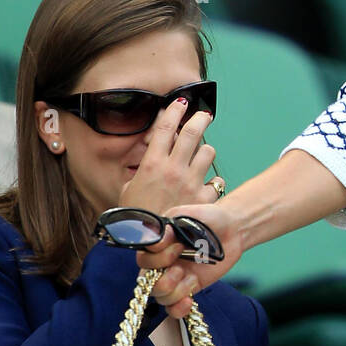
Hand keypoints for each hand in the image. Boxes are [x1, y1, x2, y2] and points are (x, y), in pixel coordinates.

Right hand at [119, 98, 216, 214]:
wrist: (152, 244)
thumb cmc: (135, 219)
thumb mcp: (128, 190)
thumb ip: (140, 172)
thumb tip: (147, 160)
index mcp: (151, 164)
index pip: (165, 127)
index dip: (174, 110)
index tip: (180, 101)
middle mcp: (173, 168)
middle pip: (192, 132)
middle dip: (200, 118)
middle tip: (205, 115)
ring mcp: (191, 182)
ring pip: (208, 152)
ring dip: (206, 151)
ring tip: (202, 154)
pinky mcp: (204, 197)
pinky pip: (216, 180)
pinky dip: (213, 181)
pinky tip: (208, 183)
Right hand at [139, 196, 245, 316]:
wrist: (231, 229)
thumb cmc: (208, 218)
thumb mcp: (189, 216)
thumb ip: (172, 225)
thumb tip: (157, 240)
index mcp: (157, 245)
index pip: (142, 259)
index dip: (157, 258)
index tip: (177, 246)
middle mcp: (161, 263)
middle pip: (145, 283)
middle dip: (164, 279)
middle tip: (181, 267)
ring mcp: (174, 277)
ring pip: (160, 297)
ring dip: (175, 291)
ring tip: (192, 278)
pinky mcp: (188, 289)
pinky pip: (173, 308)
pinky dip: (178, 309)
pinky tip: (189, 300)